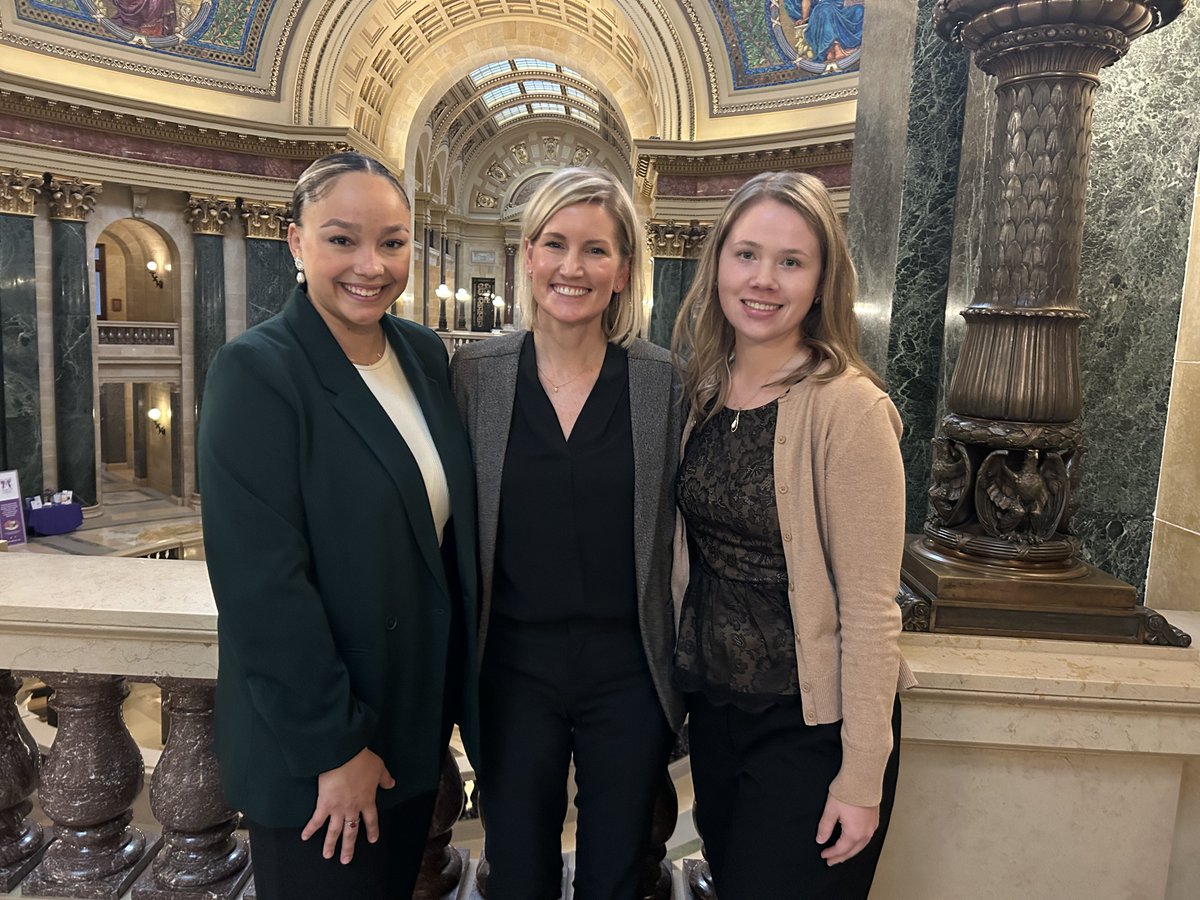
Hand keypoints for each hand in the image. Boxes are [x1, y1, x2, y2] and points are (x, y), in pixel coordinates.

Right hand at [301, 747, 395, 863]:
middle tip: (346, 860)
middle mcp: (353, 808)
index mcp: (367, 800)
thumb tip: (391, 784)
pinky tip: (304, 837)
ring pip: (334, 831)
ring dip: (330, 844)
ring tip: (327, 856)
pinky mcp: (324, 804)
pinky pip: (316, 820)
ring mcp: (338, 808)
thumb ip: (385, 779)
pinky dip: (310, 829)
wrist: (344, 756)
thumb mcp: (379, 768)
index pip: (371, 819)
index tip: (372, 840)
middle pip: (351, 831)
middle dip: (349, 847)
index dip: (372, 830)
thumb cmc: (362, 760)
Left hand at [816, 793, 878, 865]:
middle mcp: (865, 833)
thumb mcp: (831, 810)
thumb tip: (821, 840)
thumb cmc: (847, 792)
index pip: (841, 849)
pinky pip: (866, 838)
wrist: (863, 778)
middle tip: (831, 861)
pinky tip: (854, 841)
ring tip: (841, 854)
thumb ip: (825, 827)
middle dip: (841, 857)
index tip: (823, 855)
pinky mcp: (874, 820)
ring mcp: (872, 827)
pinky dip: (858, 843)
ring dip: (850, 851)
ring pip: (861, 846)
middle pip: (852, 851)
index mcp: (854, 833)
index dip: (831, 854)